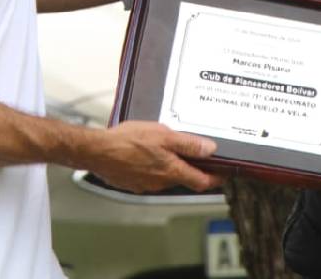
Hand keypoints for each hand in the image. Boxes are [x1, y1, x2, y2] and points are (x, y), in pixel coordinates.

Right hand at [91, 121, 222, 193]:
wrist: (97, 151)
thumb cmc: (127, 141)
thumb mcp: (163, 135)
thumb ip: (188, 144)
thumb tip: (210, 150)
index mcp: (172, 170)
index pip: (202, 181)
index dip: (215, 178)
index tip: (223, 174)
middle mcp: (161, 182)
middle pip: (184, 179)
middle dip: (191, 168)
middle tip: (195, 153)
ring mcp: (146, 185)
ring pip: (166, 177)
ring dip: (170, 166)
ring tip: (165, 147)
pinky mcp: (133, 183)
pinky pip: (150, 177)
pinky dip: (153, 167)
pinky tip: (145, 154)